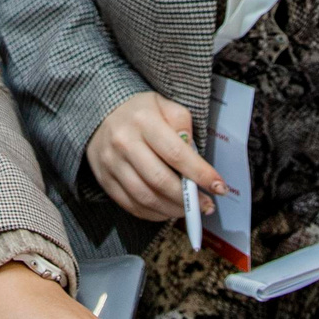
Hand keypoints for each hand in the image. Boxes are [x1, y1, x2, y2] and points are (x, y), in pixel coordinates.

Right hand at [86, 90, 226, 220]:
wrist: (99, 112)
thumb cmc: (140, 111)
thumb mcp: (163, 104)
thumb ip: (182, 123)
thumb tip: (193, 152)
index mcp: (143, 121)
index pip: (176, 153)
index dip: (200, 174)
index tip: (219, 186)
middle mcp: (124, 142)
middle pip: (160, 180)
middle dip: (188, 198)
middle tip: (206, 205)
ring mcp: (111, 163)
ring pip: (146, 197)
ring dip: (172, 210)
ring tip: (190, 210)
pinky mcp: (105, 180)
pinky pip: (131, 206)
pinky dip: (154, 214)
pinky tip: (168, 210)